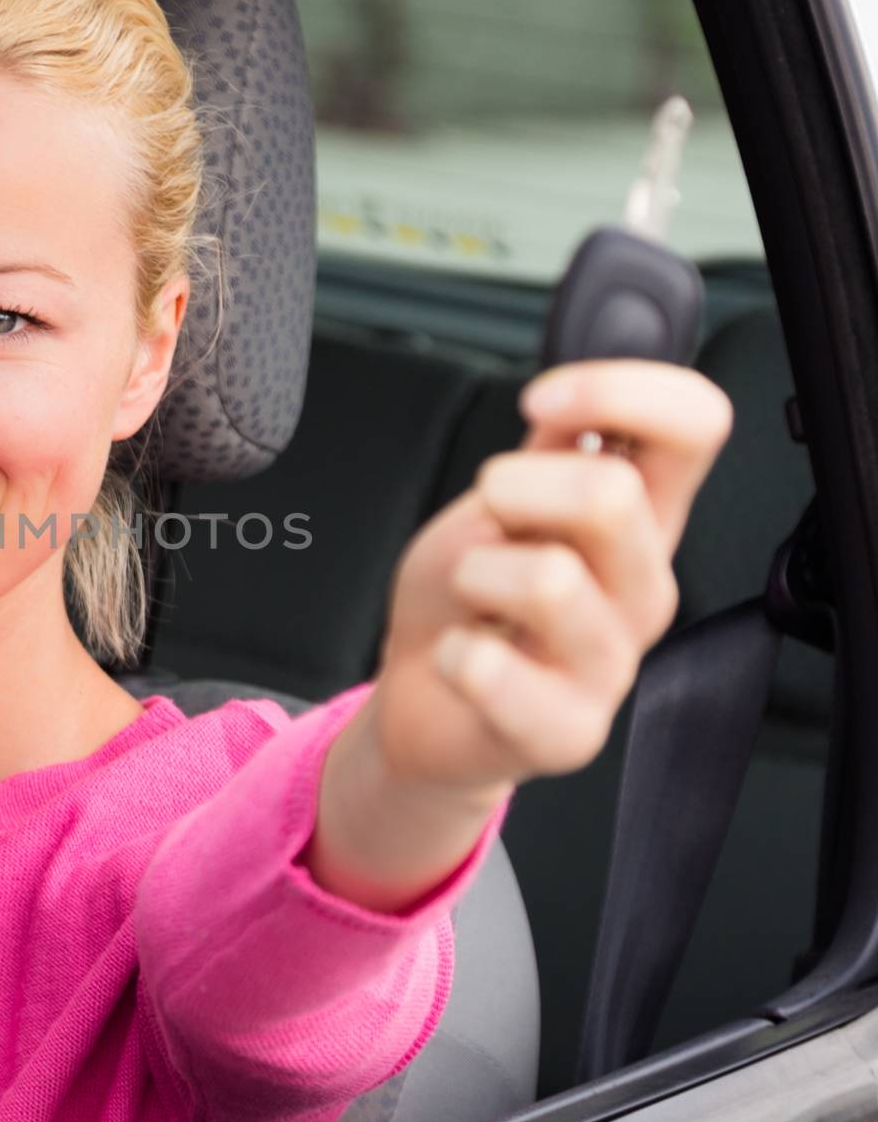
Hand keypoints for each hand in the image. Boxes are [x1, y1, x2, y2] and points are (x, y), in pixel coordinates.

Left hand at [368, 358, 733, 797]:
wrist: (428, 701)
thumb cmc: (465, 598)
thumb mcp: (498, 502)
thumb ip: (547, 448)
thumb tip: (584, 391)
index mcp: (641, 516)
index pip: (694, 425)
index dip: (617, 391)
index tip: (541, 403)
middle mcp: (642, 584)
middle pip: (611, 496)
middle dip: (514, 488)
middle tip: (487, 524)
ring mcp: (612, 662)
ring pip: (549, 579)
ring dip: (472, 571)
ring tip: (471, 599)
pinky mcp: (567, 730)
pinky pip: (493, 669)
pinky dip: (450, 650)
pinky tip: (458, 657)